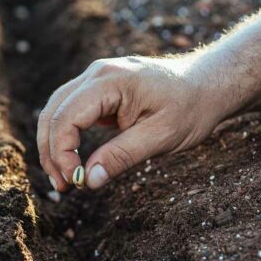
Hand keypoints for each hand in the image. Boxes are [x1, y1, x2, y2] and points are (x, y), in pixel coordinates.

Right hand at [37, 56, 239, 190]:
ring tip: (64, 178)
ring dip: (53, 146)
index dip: (63, 153)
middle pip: (53, 114)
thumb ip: (122, 156)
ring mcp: (95, 79)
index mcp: (110, 81)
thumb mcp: (161, 136)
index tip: (76, 182)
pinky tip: (71, 160)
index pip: (67, 118)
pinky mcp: (97, 89)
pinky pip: (68, 111)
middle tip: (63, 186)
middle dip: (52, 153)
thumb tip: (89, 181)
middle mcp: (96, 74)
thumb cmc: (191, 107)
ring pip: (55, 112)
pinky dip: (64, 137)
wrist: (208, 84)